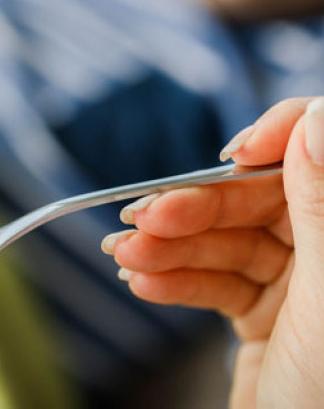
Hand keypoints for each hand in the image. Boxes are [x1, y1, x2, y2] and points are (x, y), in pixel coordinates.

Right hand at [102, 97, 323, 406]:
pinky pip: (216, 283)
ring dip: (171, 248)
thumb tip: (314, 116)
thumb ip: (321, 204)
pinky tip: (144, 284)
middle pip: (257, 202)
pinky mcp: (264, 315)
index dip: (281, 141)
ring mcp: (298, 284)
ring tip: (126, 256)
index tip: (233, 153)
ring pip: (227, 243)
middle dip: (195, 210)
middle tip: (142, 216)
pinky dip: (177, 282)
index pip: (321, 154)